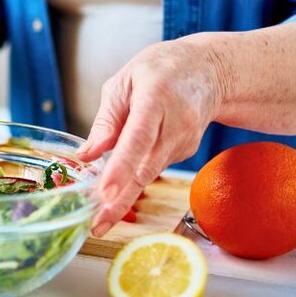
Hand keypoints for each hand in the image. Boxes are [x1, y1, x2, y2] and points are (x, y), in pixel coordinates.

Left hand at [77, 40, 224, 236]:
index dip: (122, 167)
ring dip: (124, 198)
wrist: (208, 71)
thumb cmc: (159, 71)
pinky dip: (133, 179)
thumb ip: (106, 120)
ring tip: (99, 220)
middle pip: (146, 168)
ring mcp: (184, 141)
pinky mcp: (184, 153)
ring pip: (149, 175)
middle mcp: (175, 124)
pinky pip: (152, 168)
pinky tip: (118, 184)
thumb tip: (87, 155)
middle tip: (98, 225)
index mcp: (155, 99)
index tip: (105, 192)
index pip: (138, 138)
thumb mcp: (123, 82)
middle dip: (121, 200)